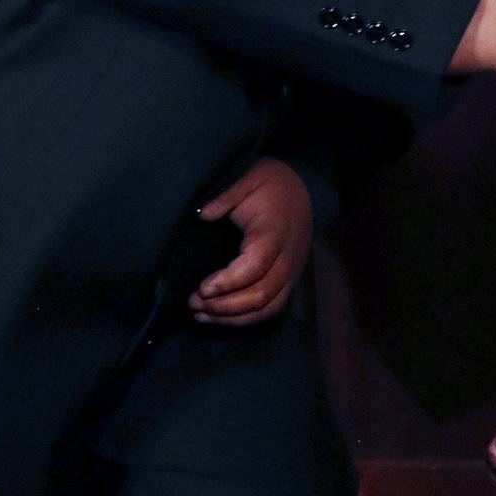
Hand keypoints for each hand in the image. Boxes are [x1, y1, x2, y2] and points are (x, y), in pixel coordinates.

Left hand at [191, 157, 313, 324]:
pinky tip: (220, 317)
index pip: (257, 265)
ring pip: (267, 307)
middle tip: (193, 302)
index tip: (202, 287)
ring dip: (233, 317)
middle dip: (225, 305)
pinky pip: (271, 308)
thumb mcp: (248, 176)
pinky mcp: (288, 280)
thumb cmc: (271, 184)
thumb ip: (226, 194)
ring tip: (200, 315)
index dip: (230, 281)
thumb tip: (204, 214)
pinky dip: (246, 319)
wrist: (302, 190)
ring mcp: (291, 271)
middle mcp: (288, 257)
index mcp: (276, 231)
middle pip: (262, 293)